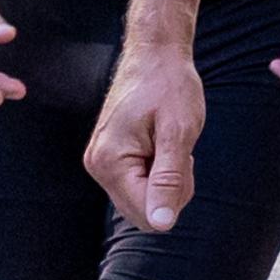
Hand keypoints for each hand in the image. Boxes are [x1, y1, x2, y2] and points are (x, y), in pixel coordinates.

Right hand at [84, 42, 207, 232]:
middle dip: (171, 189)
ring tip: (168, 142)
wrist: (155, 55)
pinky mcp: (108, 157)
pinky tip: (160, 143)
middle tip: (178, 149)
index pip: (146, 214)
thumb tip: (163, 224)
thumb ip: (170, 180)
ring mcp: (100, 162)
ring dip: (165, 178)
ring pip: (142, 198)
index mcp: (109, 162)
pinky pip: (138, 183)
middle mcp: (97, 166)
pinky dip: (157, 170)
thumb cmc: (170, 86)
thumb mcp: (179, 133)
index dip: (176, 194)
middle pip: (143, 211)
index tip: (183, 158)